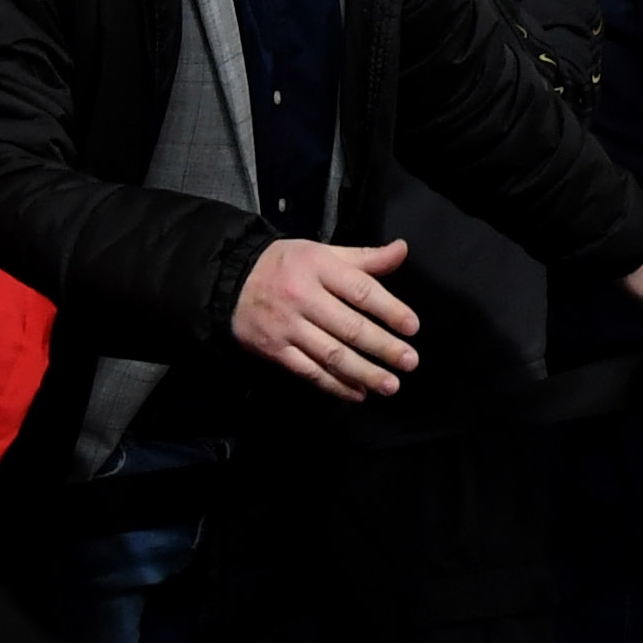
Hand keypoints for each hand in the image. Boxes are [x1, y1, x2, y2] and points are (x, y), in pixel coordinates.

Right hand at [233, 234, 420, 396]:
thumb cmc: (286, 265)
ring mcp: (288, 327)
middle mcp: (304, 298)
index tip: (412, 327)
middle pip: (349, 327)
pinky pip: (309, 371)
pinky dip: (335, 386)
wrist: (230, 281)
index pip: (361, 291)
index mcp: (319, 268)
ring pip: (331, 355)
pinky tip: (357, 393)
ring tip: (390, 384)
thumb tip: (402, 250)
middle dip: (383, 347)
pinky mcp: (275, 350)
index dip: (390, 310)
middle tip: (409, 362)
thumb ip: (364, 257)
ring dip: (364, 373)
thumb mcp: (322, 253)